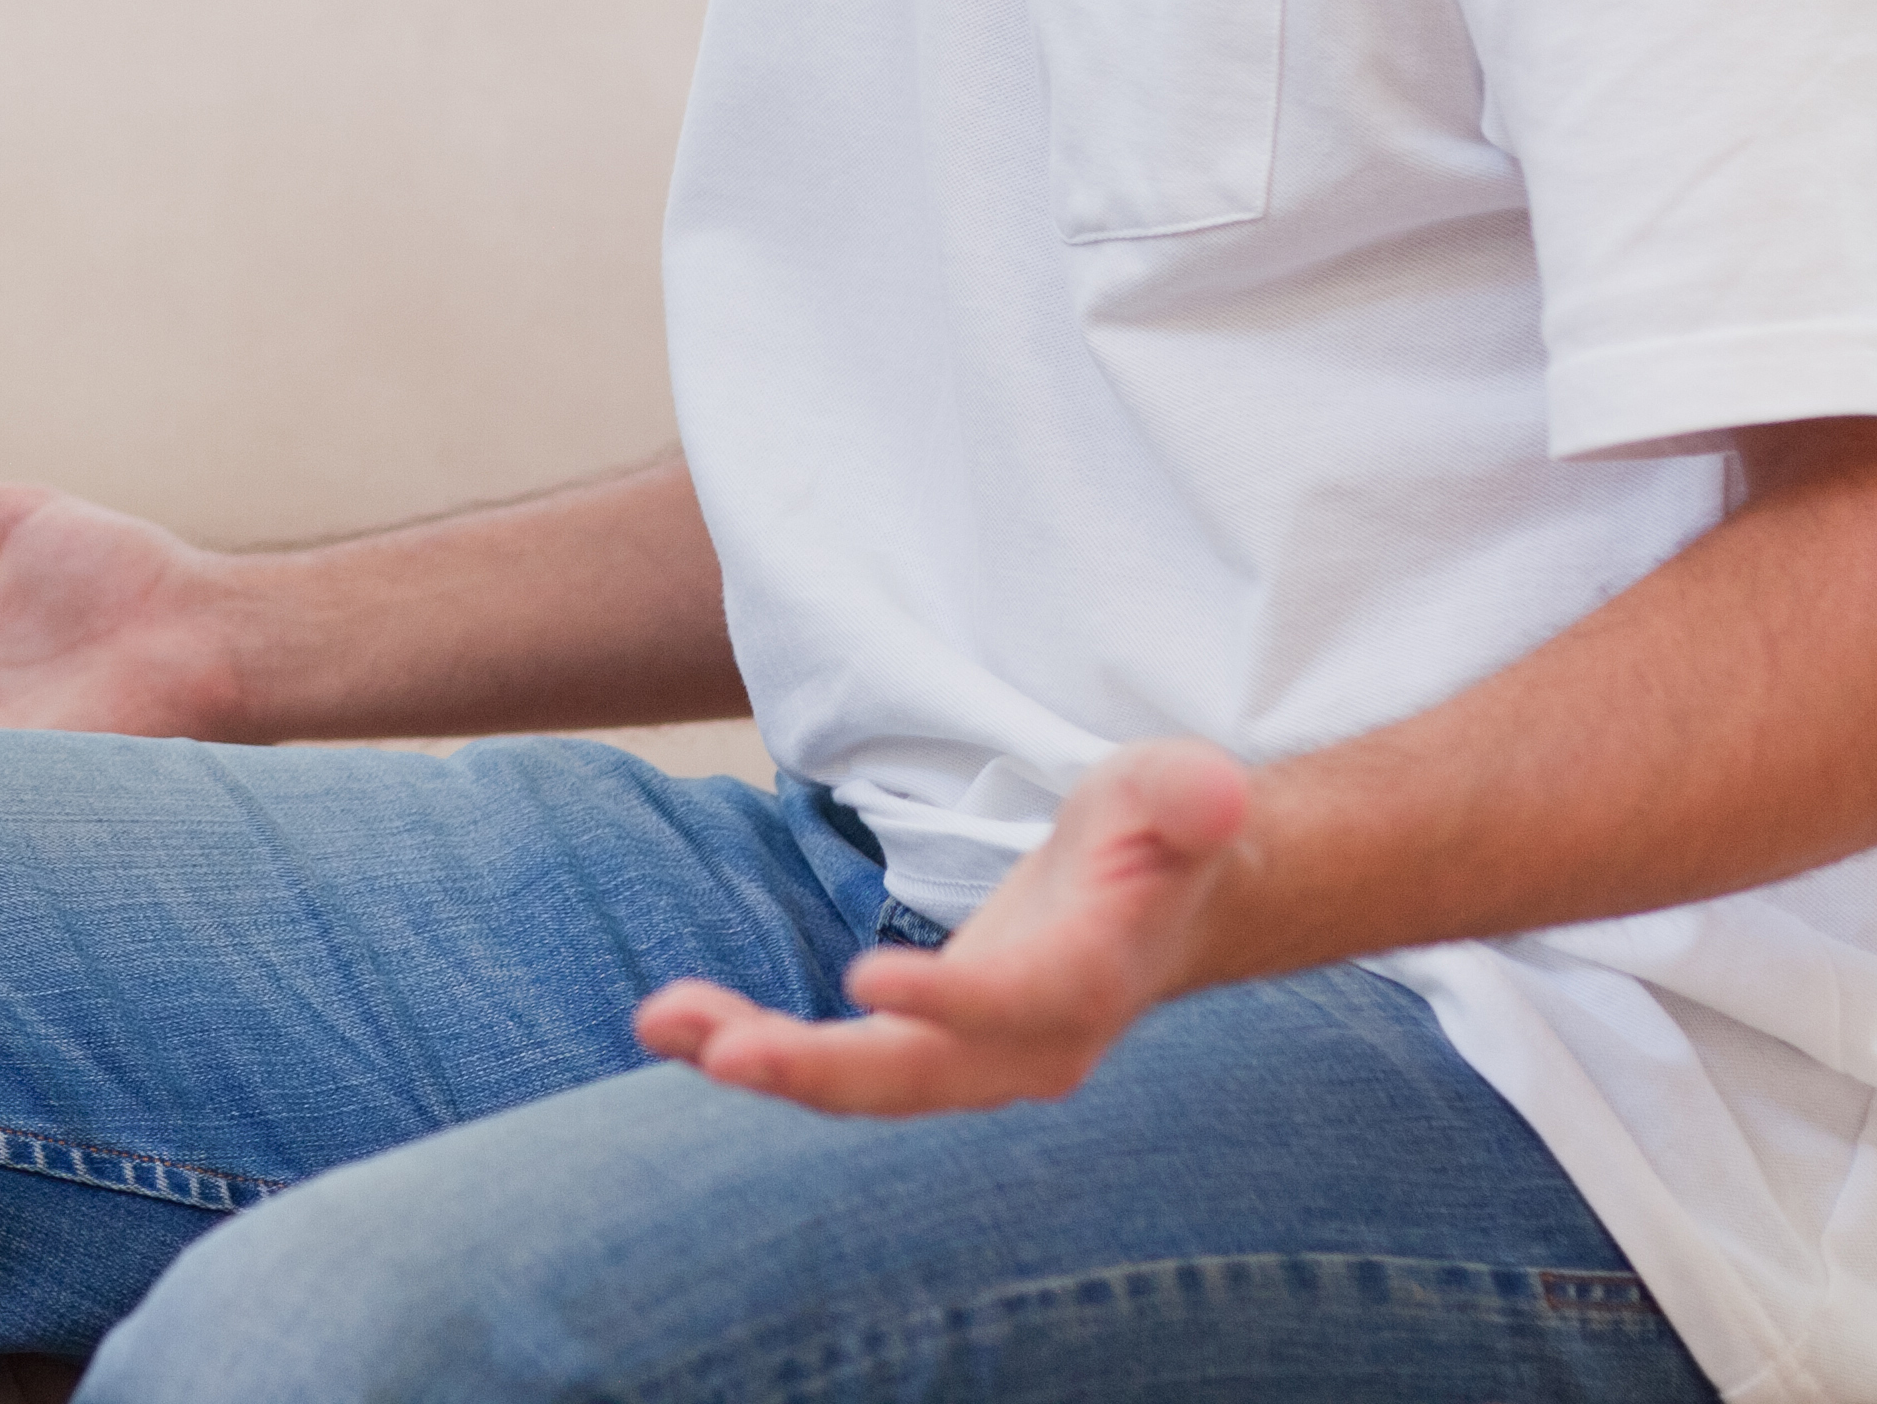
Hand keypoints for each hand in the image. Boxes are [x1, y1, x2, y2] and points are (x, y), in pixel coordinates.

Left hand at [633, 737, 1254, 1114]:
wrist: (1164, 900)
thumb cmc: (1165, 835)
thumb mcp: (1181, 794)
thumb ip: (1190, 800)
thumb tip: (1213, 793)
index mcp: (1089, 981)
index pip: (1017, 1003)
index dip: (950, 1002)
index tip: (867, 981)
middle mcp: (1028, 1047)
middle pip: (919, 1076)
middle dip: (820, 1070)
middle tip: (726, 1055)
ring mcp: (969, 1058)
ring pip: (858, 1082)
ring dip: (759, 1059)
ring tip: (663, 1024)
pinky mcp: (919, 1046)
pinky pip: (828, 1060)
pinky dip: (749, 1043)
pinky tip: (669, 1023)